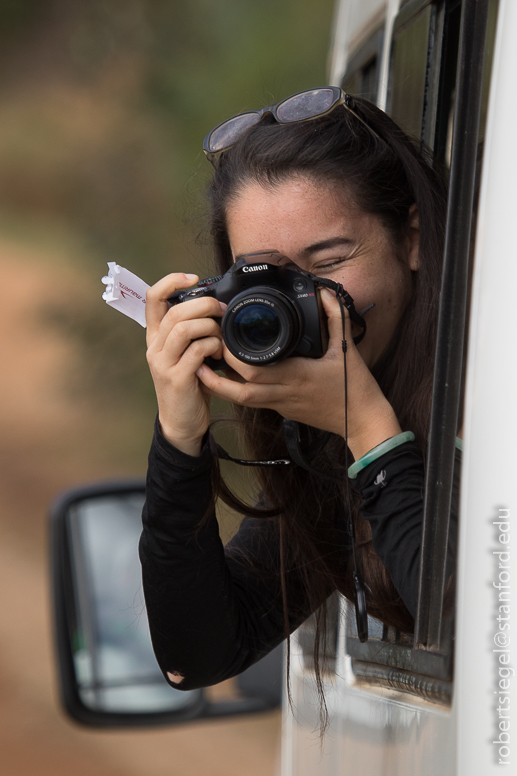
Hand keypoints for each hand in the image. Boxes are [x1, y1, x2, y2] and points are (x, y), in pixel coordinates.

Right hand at [145, 273, 226, 455]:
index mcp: (155, 337)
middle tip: (222, 311)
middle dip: (204, 305)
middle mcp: (154, 348)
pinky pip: (196, 351)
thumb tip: (215, 306)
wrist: (181, 422)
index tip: (193, 278)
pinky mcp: (177, 378)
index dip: (171, 281)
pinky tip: (220, 354)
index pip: (152, 298)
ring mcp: (163, 363)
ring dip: (209, 327)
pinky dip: (213, 347)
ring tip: (221, 336)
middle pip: (175, 311)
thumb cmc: (190, 384)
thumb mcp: (185, 354)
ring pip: (184, 328)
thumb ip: (192, 332)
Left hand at [195, 288, 400, 459]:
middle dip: (217, 375)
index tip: (222, 339)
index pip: (254, 371)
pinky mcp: (283, 410)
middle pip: (239, 391)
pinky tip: (228, 379)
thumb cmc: (355, 388)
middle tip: (204, 353)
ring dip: (220, 387)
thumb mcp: (347, 349)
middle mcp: (284, 393)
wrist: (362, 421)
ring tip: (203, 369)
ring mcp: (282, 405)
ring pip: (241, 401)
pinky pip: (253, 403)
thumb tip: (326, 293)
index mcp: (297, 376)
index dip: (233, 358)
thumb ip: (336, 318)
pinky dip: (236, 392)